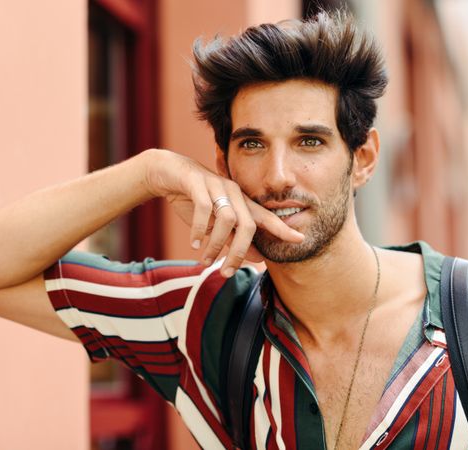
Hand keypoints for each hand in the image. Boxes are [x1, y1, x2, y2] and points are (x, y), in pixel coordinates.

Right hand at [143, 149, 303, 276]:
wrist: (167, 174)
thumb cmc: (194, 200)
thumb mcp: (216, 223)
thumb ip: (236, 238)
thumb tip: (258, 258)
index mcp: (240, 202)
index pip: (266, 217)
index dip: (282, 228)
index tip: (299, 239)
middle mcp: (233, 192)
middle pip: (248, 225)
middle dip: (239, 252)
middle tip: (227, 272)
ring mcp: (216, 186)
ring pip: (227, 219)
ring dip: (216, 244)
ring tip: (205, 260)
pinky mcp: (197, 182)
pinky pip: (204, 208)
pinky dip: (199, 229)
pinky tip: (194, 243)